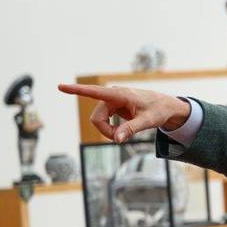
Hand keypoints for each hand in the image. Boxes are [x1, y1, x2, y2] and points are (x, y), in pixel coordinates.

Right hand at [57, 83, 191, 142]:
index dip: (76, 90)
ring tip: (124, 135)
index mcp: (120, 94)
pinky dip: (111, 129)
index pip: (94, 92)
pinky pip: (104, 120)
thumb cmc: (159, 111)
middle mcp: (113, 95)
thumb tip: (116, 140)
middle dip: (105, 131)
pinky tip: (123, 130)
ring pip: (98, 120)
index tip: (60, 86)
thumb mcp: (147, 121)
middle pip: (96, 117)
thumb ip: (131, 129)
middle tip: (120, 139)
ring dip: (108, 131)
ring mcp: (112, 101)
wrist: (166, 107)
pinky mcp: (114, 107)